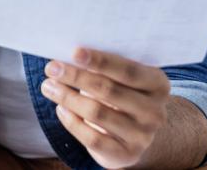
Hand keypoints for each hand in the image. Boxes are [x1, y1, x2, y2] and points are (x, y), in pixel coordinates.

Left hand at [40, 47, 170, 168]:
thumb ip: (105, 67)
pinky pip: (93, 138)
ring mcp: (143, 136)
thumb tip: (70, 55)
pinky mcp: (127, 155)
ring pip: (98, 113)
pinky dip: (72, 123)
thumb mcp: (123, 79)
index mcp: (158, 84)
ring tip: (48, 86)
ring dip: (68, 97)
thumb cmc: (122, 94)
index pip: (128, 70)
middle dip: (76, 77)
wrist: (133, 135)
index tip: (74, 52)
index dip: (100, 60)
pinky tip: (60, 109)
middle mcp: (155, 111)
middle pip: (109, 90)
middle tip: (51, 67)